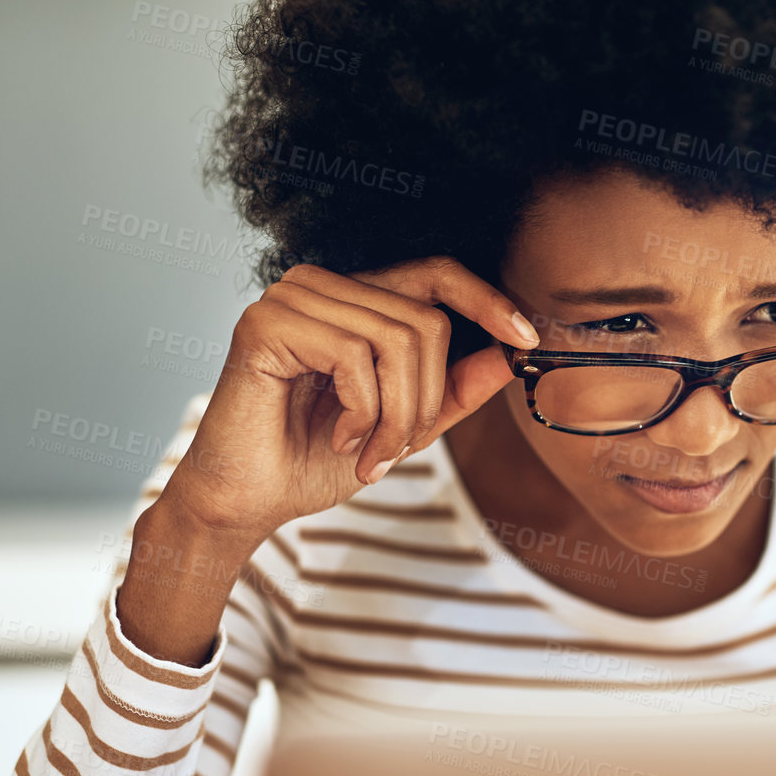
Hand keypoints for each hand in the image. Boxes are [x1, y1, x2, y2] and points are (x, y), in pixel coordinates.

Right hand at [156, 254, 539, 545]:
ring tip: (368, 452)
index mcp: (351, 300)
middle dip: (426, 400)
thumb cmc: (311, 461)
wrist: (248, 503)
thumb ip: (452, 388)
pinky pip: (356, 355)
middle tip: (396, 450)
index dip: (486, 300)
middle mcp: (319, 285)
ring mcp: (290, 297)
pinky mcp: (267, 322)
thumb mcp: (404, 425)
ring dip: (396, 416)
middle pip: (425, 319)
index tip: (527, 340)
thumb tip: (510, 354)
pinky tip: (337, 440)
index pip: (434, 272)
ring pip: (397, 338)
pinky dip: (363, 412)